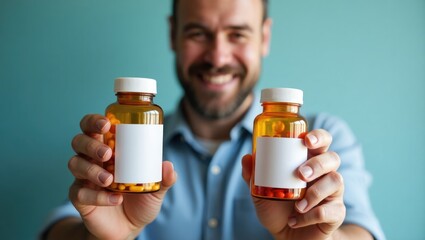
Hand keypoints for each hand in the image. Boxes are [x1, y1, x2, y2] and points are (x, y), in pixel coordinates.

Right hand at [67, 114, 176, 238]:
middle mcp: (93, 160)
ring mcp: (84, 178)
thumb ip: (164, 179)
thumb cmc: (140, 200)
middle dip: (91, 143)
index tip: (106, 123)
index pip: (94, 127)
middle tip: (107, 153)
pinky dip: (97, 196)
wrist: (129, 228)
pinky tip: (115, 199)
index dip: (94, 121)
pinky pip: (79, 193)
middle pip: (79, 141)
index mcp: (109, 149)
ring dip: (91, 169)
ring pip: (75, 164)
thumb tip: (168, 166)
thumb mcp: (155, 189)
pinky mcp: (80, 198)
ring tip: (109, 179)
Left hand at [242, 129, 344, 239]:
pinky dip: (311, 215)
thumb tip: (248, 157)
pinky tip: (296, 220)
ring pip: (336, 180)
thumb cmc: (276, 210)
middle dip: (319, 163)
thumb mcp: (260, 192)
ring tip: (297, 205)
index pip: (321, 141)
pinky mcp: (336, 213)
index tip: (306, 140)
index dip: (318, 136)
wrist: (287, 238)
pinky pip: (331, 210)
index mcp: (308, 162)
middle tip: (301, 174)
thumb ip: (253, 176)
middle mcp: (323, 174)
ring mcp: (332, 193)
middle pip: (333, 157)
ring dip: (315, 192)